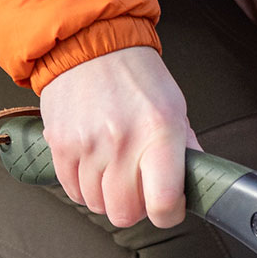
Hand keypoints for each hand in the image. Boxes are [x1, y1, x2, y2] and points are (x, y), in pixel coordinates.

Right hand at [37, 46, 198, 229]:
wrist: (89, 44)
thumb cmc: (136, 75)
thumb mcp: (174, 106)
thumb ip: (185, 149)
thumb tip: (196, 183)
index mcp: (159, 131)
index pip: (163, 203)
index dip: (168, 214)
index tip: (168, 207)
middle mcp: (122, 141)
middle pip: (124, 213)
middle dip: (135, 208)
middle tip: (138, 189)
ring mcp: (87, 144)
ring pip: (96, 205)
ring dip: (106, 196)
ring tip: (112, 169)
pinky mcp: (60, 145)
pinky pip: (71, 190)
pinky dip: (83, 186)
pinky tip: (92, 164)